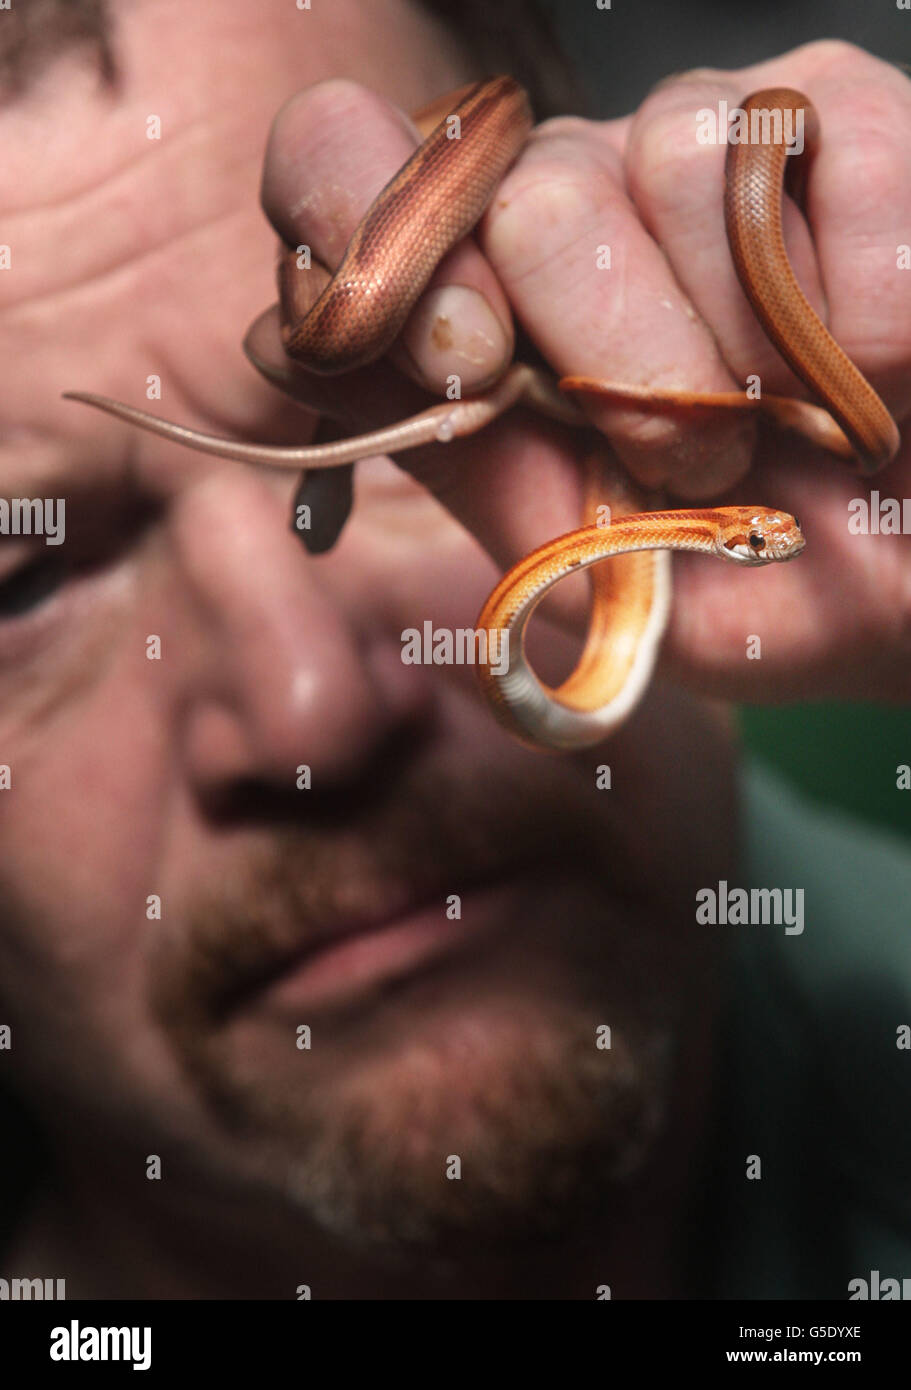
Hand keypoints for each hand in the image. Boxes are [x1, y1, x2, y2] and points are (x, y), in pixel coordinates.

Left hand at [250, 41, 910, 704]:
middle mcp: (577, 197)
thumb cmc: (773, 584)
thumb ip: (469, 463)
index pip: (335, 169)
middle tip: (710, 461)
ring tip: (806, 417)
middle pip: (529, 197)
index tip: (468, 365)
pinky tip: (885, 364)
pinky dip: (865, 301)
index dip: (371, 245)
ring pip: (670, 154)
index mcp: (488, 300)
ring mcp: (706, 141)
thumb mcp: (604, 572)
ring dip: (753, 345)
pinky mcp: (837, 113)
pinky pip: (825, 147)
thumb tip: (310, 347)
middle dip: (626, 368)